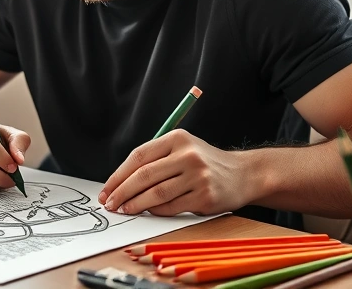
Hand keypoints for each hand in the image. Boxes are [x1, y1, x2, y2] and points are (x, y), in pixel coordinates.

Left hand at [98, 129, 250, 216]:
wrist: (244, 174)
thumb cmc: (205, 163)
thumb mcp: (183, 149)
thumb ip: (155, 160)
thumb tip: (120, 182)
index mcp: (177, 139)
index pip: (138, 156)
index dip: (118, 175)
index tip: (106, 189)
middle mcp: (188, 155)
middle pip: (144, 175)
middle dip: (122, 192)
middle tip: (110, 204)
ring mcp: (198, 176)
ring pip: (156, 193)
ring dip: (136, 204)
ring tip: (124, 210)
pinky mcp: (205, 196)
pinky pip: (172, 207)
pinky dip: (157, 211)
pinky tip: (148, 212)